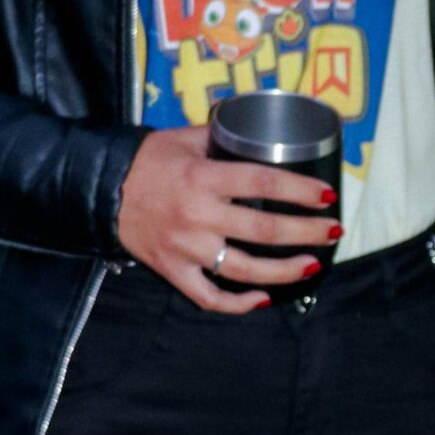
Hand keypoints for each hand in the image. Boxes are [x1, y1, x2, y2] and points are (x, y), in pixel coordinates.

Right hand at [115, 128, 337, 314]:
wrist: (101, 190)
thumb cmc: (148, 161)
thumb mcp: (184, 138)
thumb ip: (223, 137)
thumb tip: (260, 130)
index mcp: (203, 177)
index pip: (263, 182)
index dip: (300, 190)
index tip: (326, 195)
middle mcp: (198, 215)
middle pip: (263, 230)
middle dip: (306, 232)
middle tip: (333, 231)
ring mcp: (186, 248)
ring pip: (244, 269)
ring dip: (284, 271)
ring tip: (312, 265)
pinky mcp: (173, 271)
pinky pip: (209, 297)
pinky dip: (238, 304)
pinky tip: (263, 299)